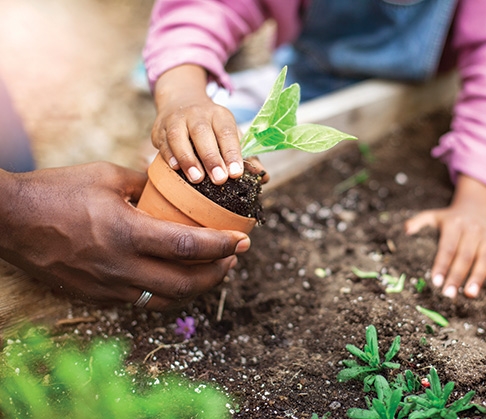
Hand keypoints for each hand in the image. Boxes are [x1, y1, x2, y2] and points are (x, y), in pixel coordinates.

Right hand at [0, 163, 250, 309]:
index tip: (243, 240)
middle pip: (186, 284)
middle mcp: (120, 267)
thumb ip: (145, 183)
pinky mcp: (97, 297)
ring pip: (167, 299)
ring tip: (212, 269)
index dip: (223, 246)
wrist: (8, 221)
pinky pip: (143, 301)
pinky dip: (168, 292)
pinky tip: (175, 276)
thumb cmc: (56, 191)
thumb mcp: (106, 175)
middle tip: (233, 257)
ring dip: (197, 287)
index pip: (189, 248)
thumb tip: (174, 184)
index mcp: (126, 233)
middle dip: (218, 273)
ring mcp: (108, 287)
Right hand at [152, 64, 243, 184]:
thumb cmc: (211, 127)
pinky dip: (169, 155)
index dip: (232, 153)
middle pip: (203, 133)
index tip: (237, 173)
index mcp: (219, 115)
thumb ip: (246, 155)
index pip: (227, 132)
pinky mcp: (159, 129)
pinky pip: (162, 142)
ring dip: (188, 158)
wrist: (180, 101)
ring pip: (179, 136)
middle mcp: (197, 114)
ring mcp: (176, 119)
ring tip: (197, 178)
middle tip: (219, 179)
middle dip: (211, 158)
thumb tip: (263, 177)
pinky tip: (175, 168)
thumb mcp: (230, 134)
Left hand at [405, 175, 485, 298]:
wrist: (477, 207)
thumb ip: (418, 222)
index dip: (441, 265)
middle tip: (449, 294)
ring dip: (477, 276)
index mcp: (454, 224)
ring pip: (483, 257)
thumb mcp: (433, 216)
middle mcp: (472, 228)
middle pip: (464, 256)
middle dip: (457, 276)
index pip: (447, 248)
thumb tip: (405, 231)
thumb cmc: (451, 219)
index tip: (435, 282)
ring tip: (470, 294)